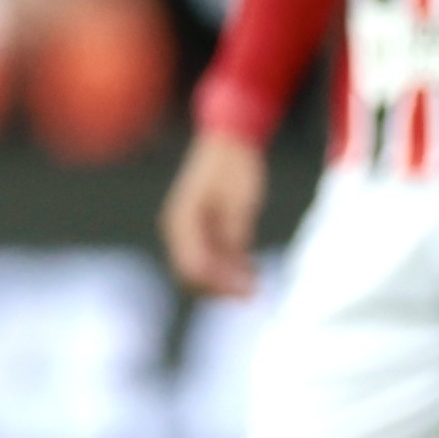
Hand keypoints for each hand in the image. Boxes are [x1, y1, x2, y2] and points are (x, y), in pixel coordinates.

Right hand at [159, 128, 268, 298]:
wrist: (231, 142)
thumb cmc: (234, 167)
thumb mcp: (239, 202)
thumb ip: (234, 234)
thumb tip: (233, 265)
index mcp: (182, 221)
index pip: (193, 266)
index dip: (219, 284)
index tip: (247, 291)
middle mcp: (181, 229)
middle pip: (195, 272)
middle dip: (222, 287)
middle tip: (254, 295)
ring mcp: (191, 229)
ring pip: (205, 267)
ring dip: (228, 280)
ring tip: (258, 287)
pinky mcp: (205, 228)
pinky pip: (214, 256)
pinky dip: (232, 267)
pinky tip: (254, 272)